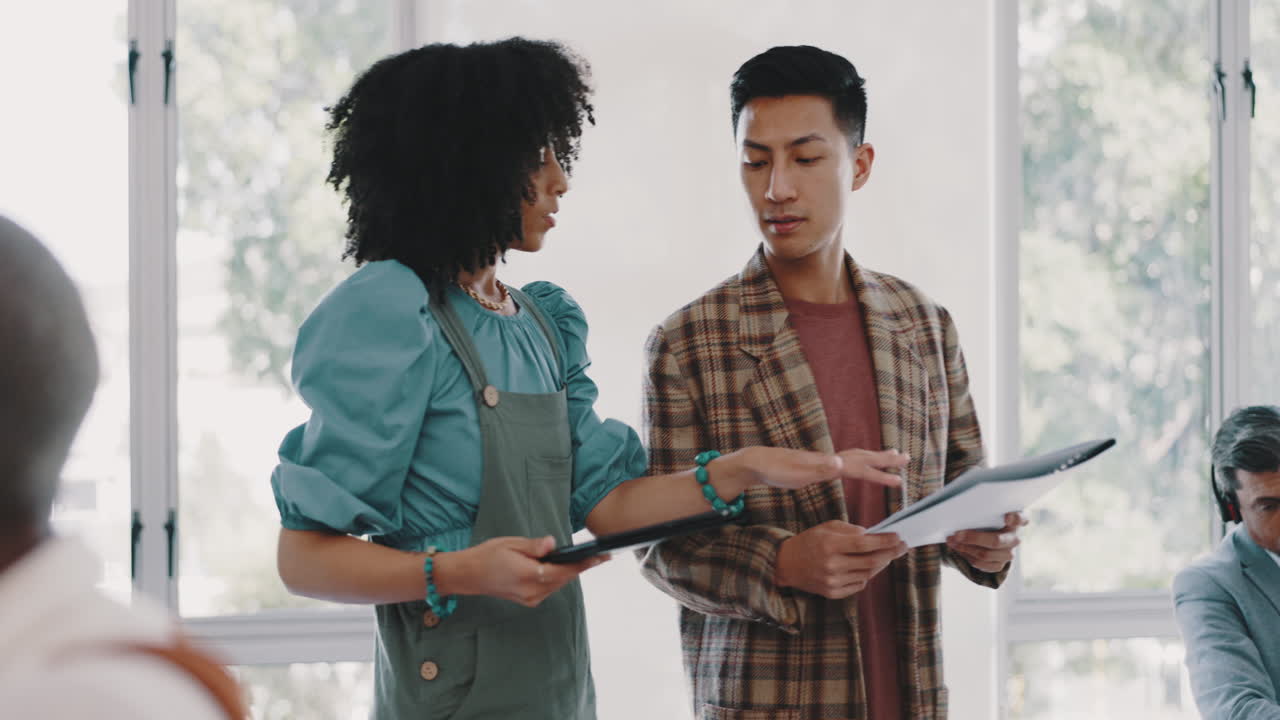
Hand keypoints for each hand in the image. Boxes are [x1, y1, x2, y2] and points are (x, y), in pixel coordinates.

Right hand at [449, 536, 607, 606]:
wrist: (468, 575)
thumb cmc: (487, 556)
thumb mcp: (510, 544)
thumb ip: (534, 546)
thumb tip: (552, 543)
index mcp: (528, 575)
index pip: (564, 570)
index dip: (584, 564)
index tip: (602, 558)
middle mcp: (532, 591)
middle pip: (564, 578)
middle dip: (579, 566)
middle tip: (597, 555)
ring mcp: (530, 598)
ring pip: (558, 584)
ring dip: (567, 572)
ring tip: (580, 559)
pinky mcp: (528, 600)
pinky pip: (549, 588)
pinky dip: (556, 578)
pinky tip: (557, 567)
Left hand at [728, 447, 905, 490]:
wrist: (757, 462)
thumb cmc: (775, 469)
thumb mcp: (796, 472)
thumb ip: (819, 468)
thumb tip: (840, 463)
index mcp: (828, 463)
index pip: (860, 469)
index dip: (880, 474)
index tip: (900, 479)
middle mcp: (830, 459)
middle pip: (863, 457)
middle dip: (885, 459)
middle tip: (907, 458)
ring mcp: (825, 460)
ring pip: (856, 457)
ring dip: (875, 457)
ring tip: (892, 456)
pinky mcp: (818, 464)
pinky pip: (847, 462)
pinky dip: (860, 462)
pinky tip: (860, 466)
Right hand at [774, 520, 907, 598]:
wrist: (785, 564)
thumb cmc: (809, 541)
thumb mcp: (827, 528)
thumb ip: (850, 529)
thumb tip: (873, 535)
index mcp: (830, 544)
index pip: (865, 544)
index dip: (885, 541)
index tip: (899, 537)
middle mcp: (832, 565)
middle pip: (871, 561)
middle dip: (890, 553)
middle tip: (902, 546)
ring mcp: (832, 581)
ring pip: (867, 574)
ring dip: (880, 564)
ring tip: (886, 555)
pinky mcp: (832, 593)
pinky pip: (858, 585)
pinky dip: (866, 575)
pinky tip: (866, 567)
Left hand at [946, 512, 1027, 572]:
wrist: (990, 532)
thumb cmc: (987, 517)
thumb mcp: (987, 510)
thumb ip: (982, 509)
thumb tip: (960, 510)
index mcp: (1015, 521)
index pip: (1020, 519)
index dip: (1014, 518)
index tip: (1006, 517)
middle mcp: (1014, 538)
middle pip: (995, 541)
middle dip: (973, 538)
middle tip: (956, 534)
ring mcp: (1008, 553)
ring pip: (986, 555)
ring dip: (965, 548)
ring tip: (951, 541)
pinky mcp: (999, 564)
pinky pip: (982, 565)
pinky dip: (967, 556)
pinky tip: (958, 549)